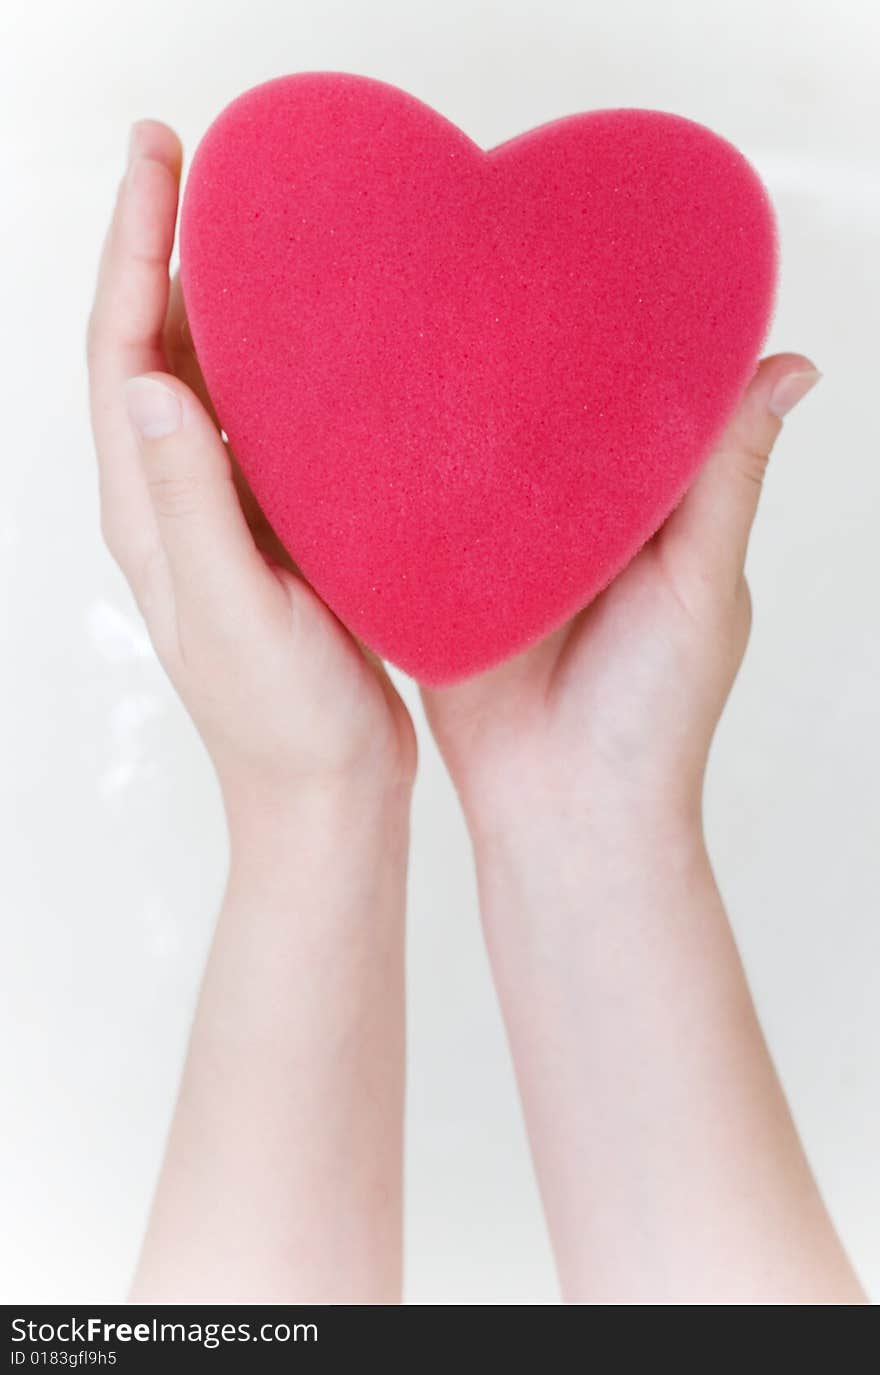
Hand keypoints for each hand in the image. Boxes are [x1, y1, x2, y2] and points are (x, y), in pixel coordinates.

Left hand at [87, 120, 415, 804]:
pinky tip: (312, 335)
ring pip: (205, 380)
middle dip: (161, 245)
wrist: (326, 800)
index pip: (120, 352)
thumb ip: (189, 502)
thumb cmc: (284, 725)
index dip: (131, 247)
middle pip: (149, 347)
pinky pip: (261, 424)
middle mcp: (171, 501)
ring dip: (214, 296)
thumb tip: (148, 379)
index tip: (159, 157)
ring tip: (250, 220)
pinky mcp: (275, 531)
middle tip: (198, 155)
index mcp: (147, 513)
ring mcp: (222, 515)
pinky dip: (273, 363)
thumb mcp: (235, 612)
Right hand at [419, 354, 864, 1304]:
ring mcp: (502, 551)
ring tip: (422, 317)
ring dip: (460, 413)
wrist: (561, 814)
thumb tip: (796, 365)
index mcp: (646, 511)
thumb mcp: (703, 580)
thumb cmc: (652, 712)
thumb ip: (727, 476)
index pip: (636, 401)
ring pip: (480, 460)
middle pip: (549, 420)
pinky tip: (377, 414)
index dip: (624, 336)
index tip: (600, 251)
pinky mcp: (439, 584)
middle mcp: (573, 522)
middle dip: (526, 360)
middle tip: (489, 262)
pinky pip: (421, 517)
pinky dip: (409, 476)